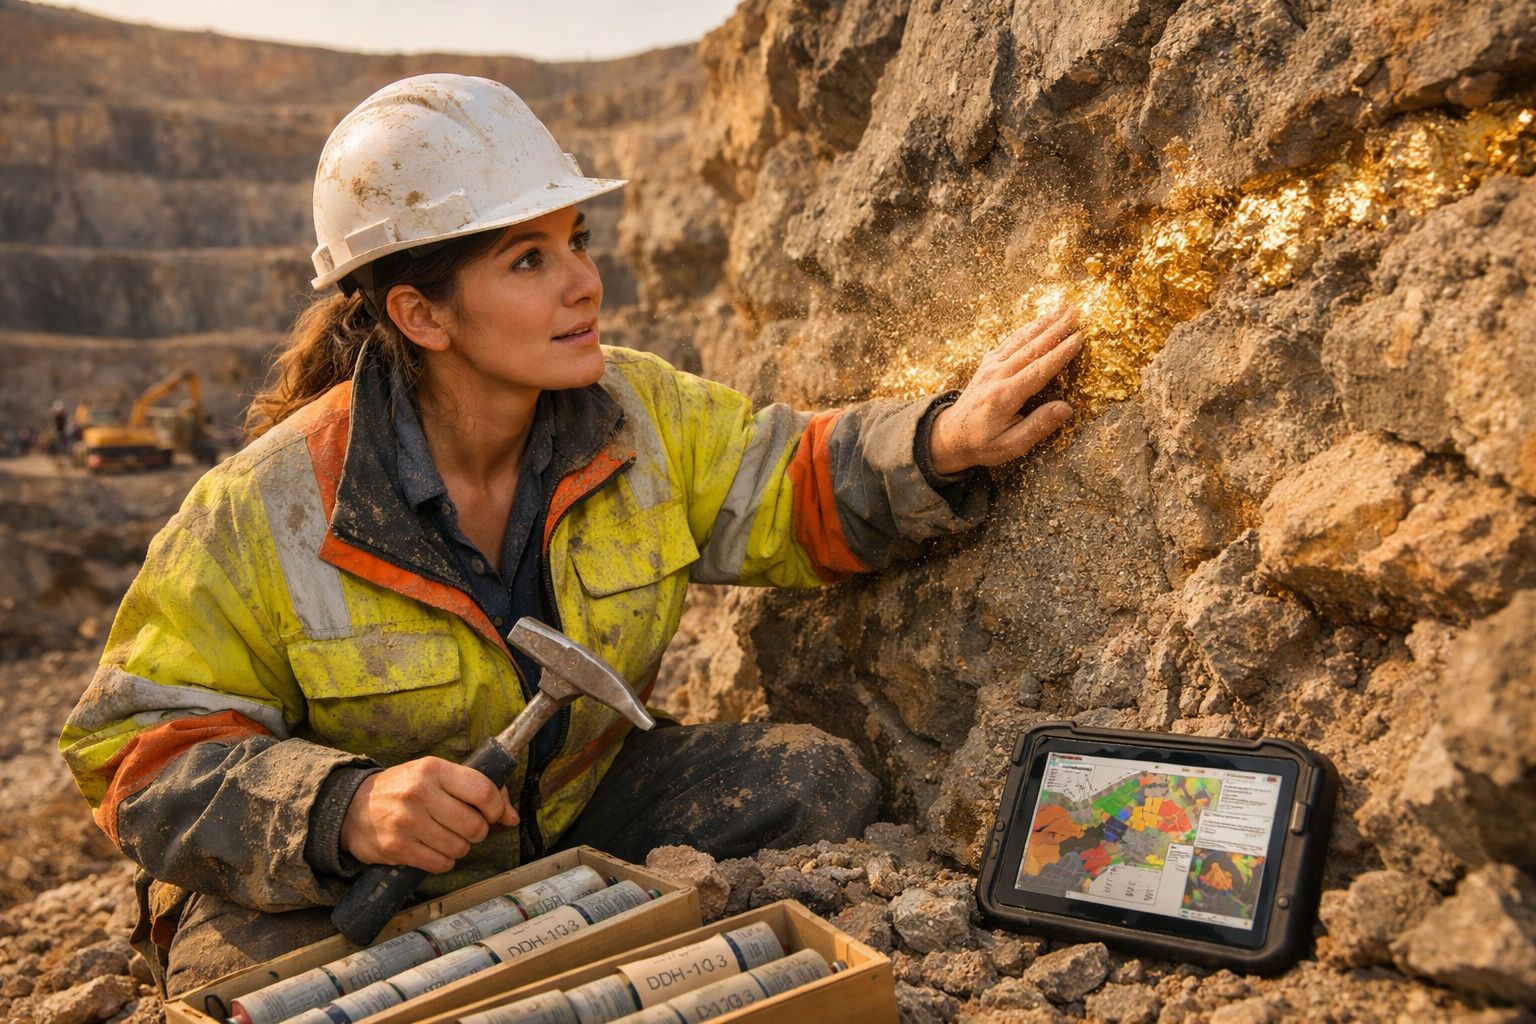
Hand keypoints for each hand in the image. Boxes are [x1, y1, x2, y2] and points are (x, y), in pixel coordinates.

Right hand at [340, 757, 519, 873]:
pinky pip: (440, 863)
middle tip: (467, 829)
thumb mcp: (435, 776)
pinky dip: (444, 861)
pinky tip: (433, 850)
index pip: (482, 791)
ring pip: (459, 847)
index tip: (493, 814)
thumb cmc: (403, 789)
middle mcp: (420, 793)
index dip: (496, 808)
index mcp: (433, 769)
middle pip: (474, 825)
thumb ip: (475, 790)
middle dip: (478, 832)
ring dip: (460, 848)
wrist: (353, 807)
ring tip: (446, 838)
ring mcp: (407, 821)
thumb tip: (512, 817)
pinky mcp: (397, 847)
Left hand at [928, 306, 1082, 474]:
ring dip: (1043, 323)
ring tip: (1062, 308)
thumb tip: (1066, 408)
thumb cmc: (983, 444)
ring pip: (1020, 339)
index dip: (1060, 354)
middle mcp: (996, 376)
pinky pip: (1010, 341)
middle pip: (1031, 348)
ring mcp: (990, 367)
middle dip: (1055, 329)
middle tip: (1075, 313)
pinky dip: (1027, 329)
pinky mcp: (988, 363)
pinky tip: (1039, 320)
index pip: (1038, 370)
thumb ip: (1038, 426)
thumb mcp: (1011, 446)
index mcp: (1004, 396)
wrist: (949, 436)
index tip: (1079, 338)